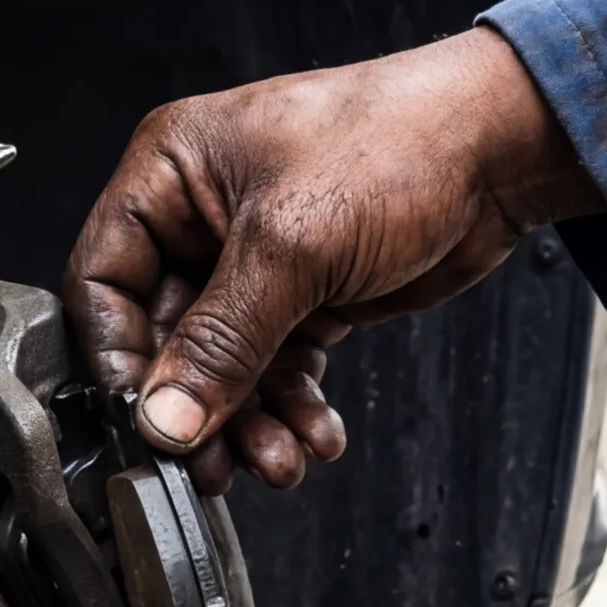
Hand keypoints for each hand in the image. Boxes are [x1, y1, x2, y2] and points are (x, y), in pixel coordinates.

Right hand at [62, 28, 602, 492]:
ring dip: (248, 421)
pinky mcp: (305, 295)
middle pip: (165, 337)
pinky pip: (275, 369)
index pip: (103, 279)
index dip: (117, 357)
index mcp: (171, 171)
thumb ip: (220, 342)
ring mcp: (256, 261)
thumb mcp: (291, 247)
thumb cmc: (401, 142)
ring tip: (277, 458)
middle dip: (198, 408)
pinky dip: (291, 407)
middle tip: (212, 464)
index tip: (142, 419)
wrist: (502, 150)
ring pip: (223, 366)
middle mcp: (203, 216)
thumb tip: (163, 417)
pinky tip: (314, 433)